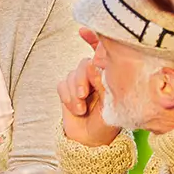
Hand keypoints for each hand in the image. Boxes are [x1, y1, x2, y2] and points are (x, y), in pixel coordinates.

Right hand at [57, 28, 119, 146]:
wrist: (91, 141)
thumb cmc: (107, 122)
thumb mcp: (111, 103)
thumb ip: (104, 82)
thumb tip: (94, 64)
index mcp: (109, 75)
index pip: (102, 52)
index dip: (93, 39)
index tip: (82, 32)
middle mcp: (94, 75)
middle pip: (84, 63)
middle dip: (83, 77)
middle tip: (85, 94)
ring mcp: (80, 81)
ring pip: (72, 74)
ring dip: (75, 92)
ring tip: (82, 108)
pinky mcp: (67, 89)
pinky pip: (62, 84)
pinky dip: (67, 97)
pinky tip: (76, 109)